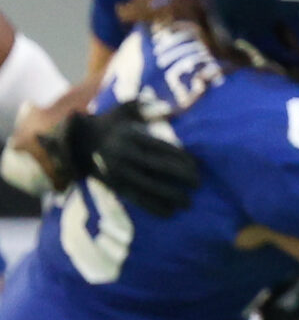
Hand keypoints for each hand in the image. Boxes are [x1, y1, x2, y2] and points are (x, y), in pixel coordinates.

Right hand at [45, 101, 201, 216]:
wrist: (78, 142)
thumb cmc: (111, 124)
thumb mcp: (124, 110)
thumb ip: (144, 107)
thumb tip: (169, 108)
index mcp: (129, 136)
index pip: (160, 147)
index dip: (180, 157)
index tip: (196, 166)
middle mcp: (122, 153)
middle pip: (156, 166)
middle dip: (180, 176)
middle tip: (198, 183)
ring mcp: (116, 171)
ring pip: (147, 185)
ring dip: (169, 195)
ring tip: (188, 203)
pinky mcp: (112, 185)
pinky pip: (134, 198)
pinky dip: (152, 207)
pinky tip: (169, 213)